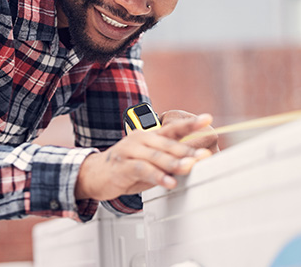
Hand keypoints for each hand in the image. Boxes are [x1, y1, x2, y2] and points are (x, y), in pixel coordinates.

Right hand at [75, 113, 214, 201]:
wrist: (94, 174)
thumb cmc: (125, 168)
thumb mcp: (149, 163)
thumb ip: (168, 162)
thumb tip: (193, 164)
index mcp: (149, 136)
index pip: (172, 128)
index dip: (189, 123)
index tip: (206, 118)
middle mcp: (139, 140)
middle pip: (167, 143)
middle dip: (187, 150)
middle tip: (203, 155)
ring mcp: (129, 151)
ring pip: (156, 156)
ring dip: (174, 163)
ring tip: (189, 167)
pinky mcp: (121, 165)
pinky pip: (142, 169)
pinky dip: (157, 176)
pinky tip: (168, 182)